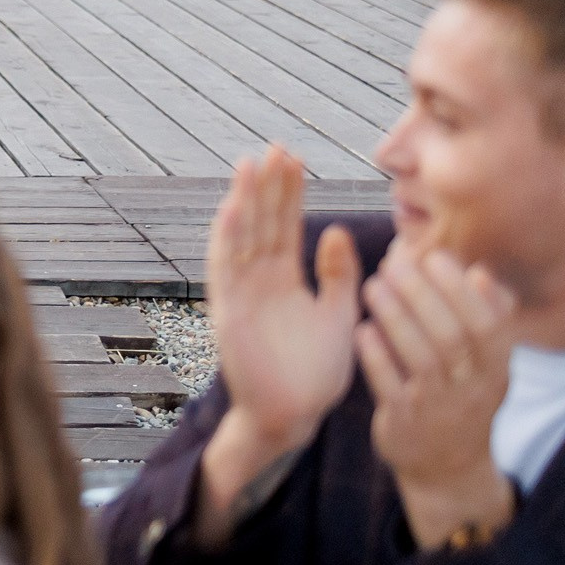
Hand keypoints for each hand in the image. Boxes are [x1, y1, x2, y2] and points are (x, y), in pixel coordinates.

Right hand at [194, 147, 361, 544]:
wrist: (294, 416)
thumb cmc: (315, 373)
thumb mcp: (339, 316)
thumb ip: (338, 276)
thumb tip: (336, 231)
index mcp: (284, 279)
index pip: (286, 225)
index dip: (289, 194)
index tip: (295, 159)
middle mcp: (258, 279)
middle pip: (262, 222)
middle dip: (268, 186)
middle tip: (276, 148)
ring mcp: (240, 293)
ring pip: (241, 236)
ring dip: (245, 201)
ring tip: (251, 164)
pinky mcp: (228, 311)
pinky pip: (226, 268)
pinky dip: (228, 238)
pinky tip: (234, 208)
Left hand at [358, 243, 517, 547]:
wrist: (446, 466)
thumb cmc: (460, 396)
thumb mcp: (485, 365)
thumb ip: (484, 320)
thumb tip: (478, 273)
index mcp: (495, 369)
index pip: (488, 325)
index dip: (461, 290)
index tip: (433, 257)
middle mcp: (473, 388)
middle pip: (452, 336)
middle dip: (422, 295)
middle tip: (392, 263)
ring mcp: (438, 408)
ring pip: (421, 358)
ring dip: (395, 318)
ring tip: (371, 286)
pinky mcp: (404, 423)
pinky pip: (390, 386)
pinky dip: (375, 356)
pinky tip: (360, 329)